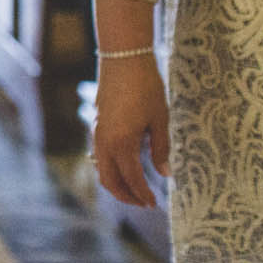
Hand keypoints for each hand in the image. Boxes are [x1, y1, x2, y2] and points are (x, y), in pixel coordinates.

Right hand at [92, 55, 170, 207]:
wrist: (123, 57)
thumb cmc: (145, 86)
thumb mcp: (159, 119)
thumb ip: (161, 149)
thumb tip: (164, 173)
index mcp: (121, 142)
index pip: (131, 178)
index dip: (143, 194)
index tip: (154, 205)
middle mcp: (104, 141)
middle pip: (109, 179)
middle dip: (125, 195)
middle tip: (144, 203)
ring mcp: (98, 132)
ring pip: (101, 168)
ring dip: (117, 183)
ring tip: (135, 190)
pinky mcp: (98, 124)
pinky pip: (100, 154)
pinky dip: (111, 167)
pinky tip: (126, 167)